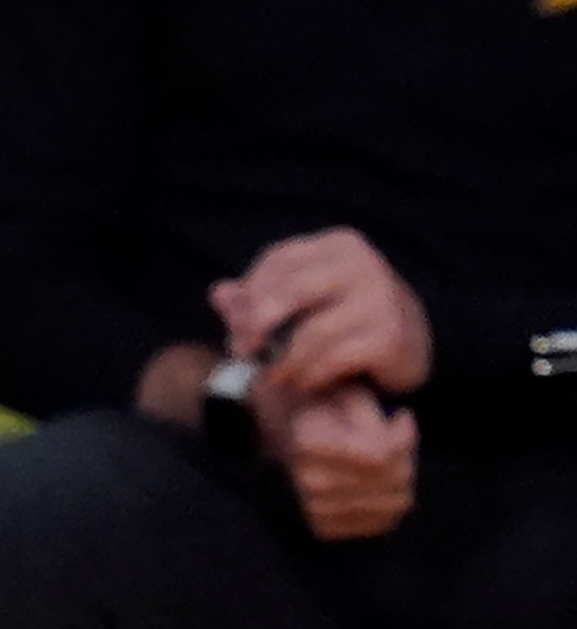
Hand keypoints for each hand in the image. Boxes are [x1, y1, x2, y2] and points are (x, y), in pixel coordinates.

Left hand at [212, 227, 432, 402]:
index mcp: (339, 245)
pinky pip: (331, 360)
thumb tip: (218, 294)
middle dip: (256, 328)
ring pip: (308, 335)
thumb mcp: (302, 302)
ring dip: (281, 363)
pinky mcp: (390, 337)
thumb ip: (257, 299)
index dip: (248, 296)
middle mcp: (363, 265)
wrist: (410, 346)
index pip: (276, 262)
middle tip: (243, 354)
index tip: (235, 327)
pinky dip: (309, 376)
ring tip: (274, 376)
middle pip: (288, 293)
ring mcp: (380, 300)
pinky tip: (303, 383)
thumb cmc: (343, 320)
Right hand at [260, 380, 418, 540]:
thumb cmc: (334, 411)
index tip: (402, 417)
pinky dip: (392, 503)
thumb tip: (394, 441)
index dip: (405, 436)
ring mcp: (315, 508)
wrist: (298, 438)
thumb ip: (377, 415)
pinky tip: (380, 484)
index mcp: (309, 443)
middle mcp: (309, 480)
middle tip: (400, 440)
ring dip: (405, 481)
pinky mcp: (326, 528)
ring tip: (390, 461)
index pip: (382, 455)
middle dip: (409, 457)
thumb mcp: (353, 396)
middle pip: (394, 479)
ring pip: (396, 503)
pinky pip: (385, 522)